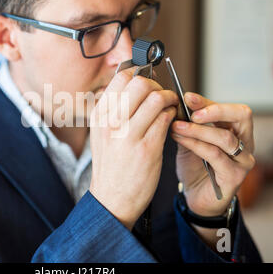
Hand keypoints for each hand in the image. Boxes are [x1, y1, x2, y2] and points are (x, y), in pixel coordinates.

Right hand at [89, 68, 178, 229]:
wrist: (112, 198)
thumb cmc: (111, 164)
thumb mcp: (102, 133)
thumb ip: (114, 109)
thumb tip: (135, 85)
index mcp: (99, 115)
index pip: (121, 77)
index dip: (140, 75)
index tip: (149, 84)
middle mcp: (111, 122)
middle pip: (140, 83)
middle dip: (157, 86)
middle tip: (162, 96)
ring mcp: (128, 135)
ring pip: (156, 99)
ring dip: (169, 99)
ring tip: (170, 108)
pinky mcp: (147, 148)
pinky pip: (166, 119)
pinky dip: (173, 115)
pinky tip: (171, 122)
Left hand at [171, 92, 254, 216]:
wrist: (195, 197)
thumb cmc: (195, 167)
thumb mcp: (190, 141)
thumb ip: (187, 125)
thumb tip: (175, 105)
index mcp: (236, 131)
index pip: (229, 109)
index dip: (208, 102)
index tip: (187, 97)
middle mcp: (245, 143)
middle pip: (241, 116)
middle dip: (214, 110)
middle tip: (191, 112)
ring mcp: (242, 161)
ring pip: (225, 137)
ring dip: (198, 130)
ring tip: (177, 126)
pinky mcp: (234, 176)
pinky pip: (215, 155)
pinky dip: (196, 145)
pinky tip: (180, 140)